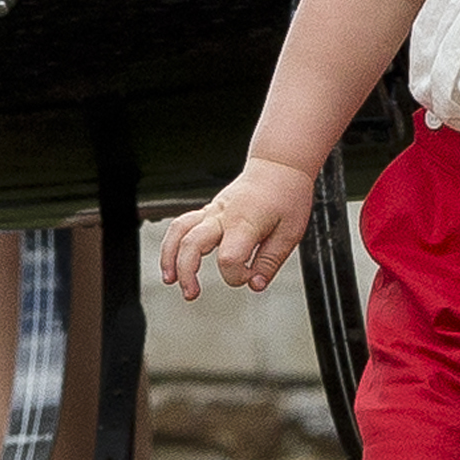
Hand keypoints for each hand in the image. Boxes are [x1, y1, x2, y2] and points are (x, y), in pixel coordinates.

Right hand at [160, 158, 315, 300]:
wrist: (279, 165)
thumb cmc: (286, 194)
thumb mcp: (290, 232)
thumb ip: (270, 262)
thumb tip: (255, 284)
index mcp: (244, 222)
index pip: (229, 259)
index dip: (238, 276)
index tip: (251, 277)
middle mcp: (223, 215)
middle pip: (192, 245)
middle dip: (187, 273)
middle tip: (192, 294)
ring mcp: (213, 211)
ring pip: (179, 231)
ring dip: (169, 257)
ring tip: (170, 279)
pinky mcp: (209, 210)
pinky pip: (183, 223)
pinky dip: (173, 242)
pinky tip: (174, 259)